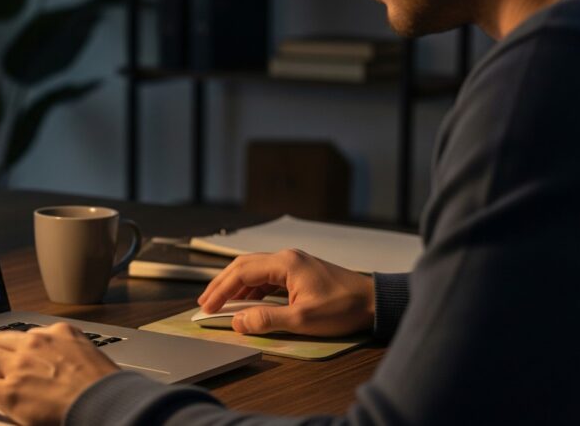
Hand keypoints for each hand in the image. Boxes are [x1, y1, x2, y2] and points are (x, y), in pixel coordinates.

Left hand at [0, 322, 119, 424]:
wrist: (106, 403)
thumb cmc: (106, 388)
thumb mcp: (91, 357)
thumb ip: (72, 354)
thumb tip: (68, 365)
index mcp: (58, 333)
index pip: (27, 334)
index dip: (14, 346)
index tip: (11, 353)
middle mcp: (35, 343)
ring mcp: (20, 366)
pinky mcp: (9, 391)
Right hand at [197, 249, 374, 336]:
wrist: (374, 302)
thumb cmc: (343, 308)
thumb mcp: (302, 319)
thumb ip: (266, 319)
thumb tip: (238, 322)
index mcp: (285, 263)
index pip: (241, 273)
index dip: (221, 291)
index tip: (207, 306)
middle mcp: (286, 258)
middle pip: (243, 266)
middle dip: (222, 284)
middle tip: (205, 302)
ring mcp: (293, 264)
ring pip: (254, 270)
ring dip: (236, 286)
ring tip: (220, 303)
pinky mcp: (299, 273)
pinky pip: (267, 276)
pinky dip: (252, 288)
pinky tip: (246, 301)